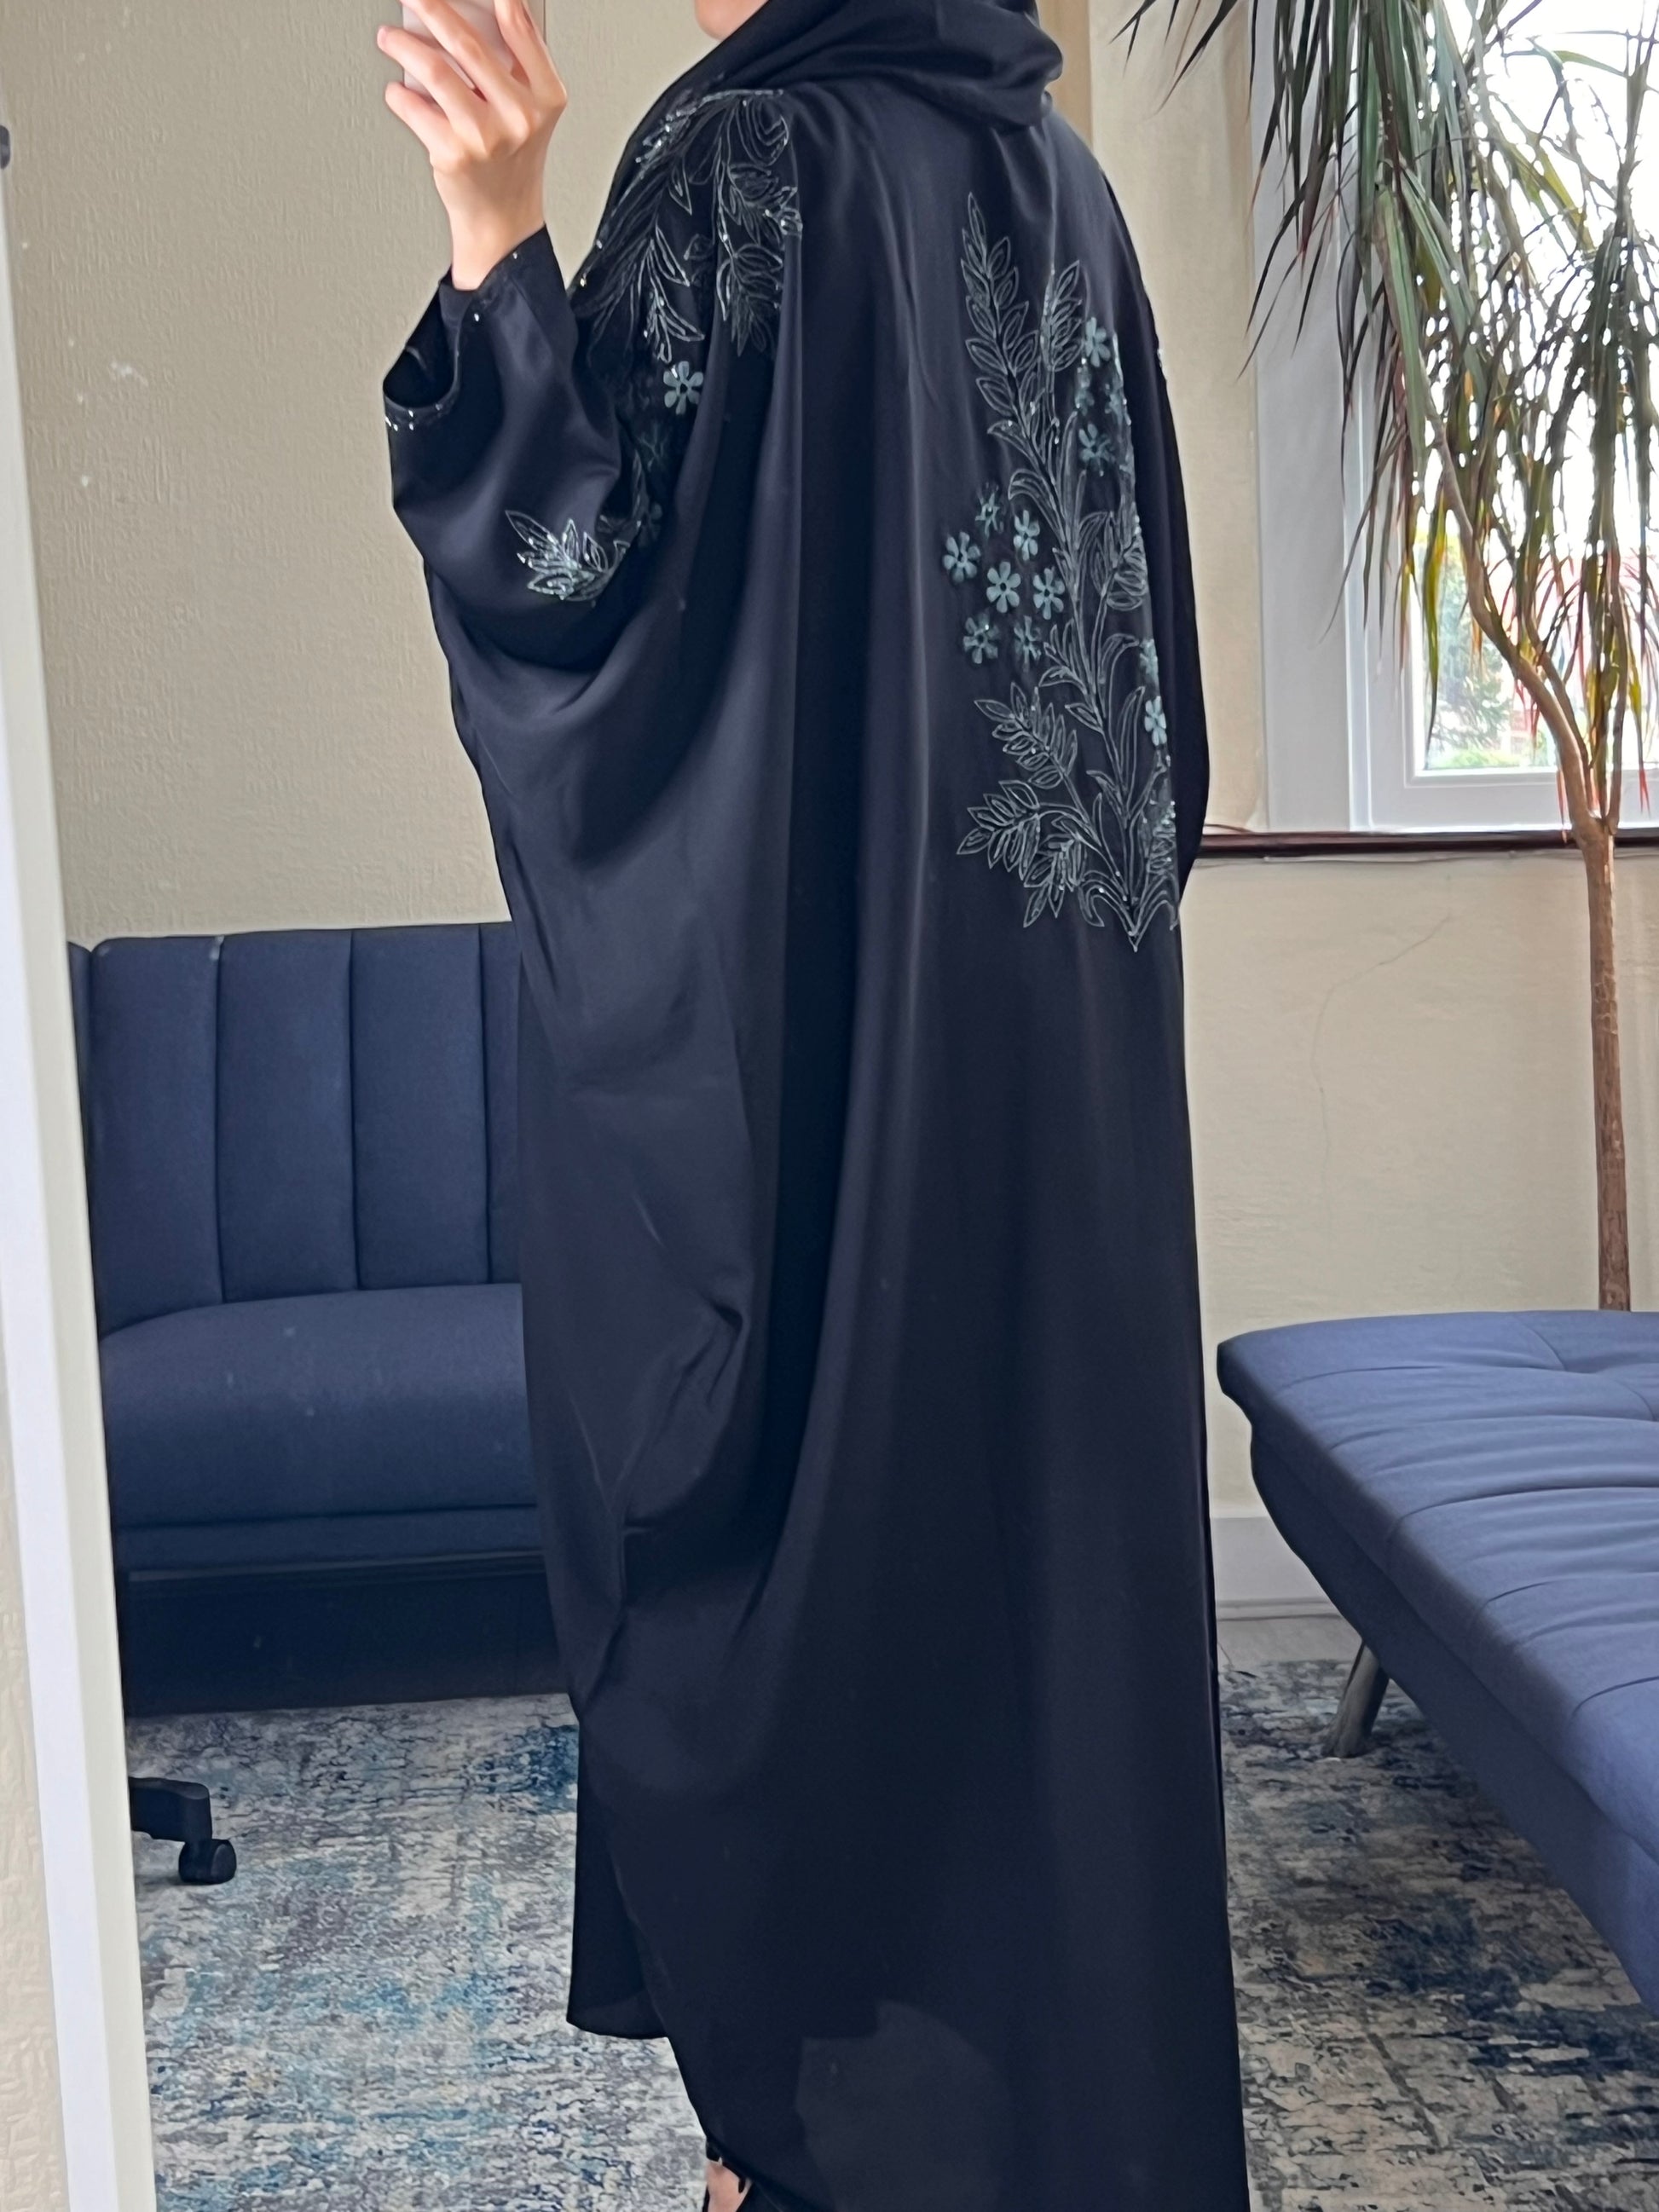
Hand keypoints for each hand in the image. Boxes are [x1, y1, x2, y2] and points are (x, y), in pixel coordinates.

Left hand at [380, 0, 566, 288]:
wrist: (502, 221)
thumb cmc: (511, 161)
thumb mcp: (529, 112)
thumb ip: (513, 68)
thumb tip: (462, 19)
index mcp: (545, 98)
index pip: (523, 31)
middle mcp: (519, 116)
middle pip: (468, 43)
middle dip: (432, 8)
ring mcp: (487, 137)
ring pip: (435, 70)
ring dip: (403, 46)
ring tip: (389, 38)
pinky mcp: (455, 154)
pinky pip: (414, 108)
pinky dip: (398, 94)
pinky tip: (397, 90)